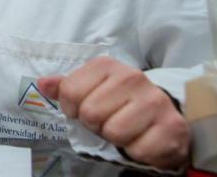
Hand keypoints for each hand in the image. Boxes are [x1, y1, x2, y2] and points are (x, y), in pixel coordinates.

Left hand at [38, 56, 189, 169]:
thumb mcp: (91, 89)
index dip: (73, 108)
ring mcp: (156, 101)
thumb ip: (66, 87)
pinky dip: (137, 151)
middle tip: (110, 120)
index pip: (69, 92)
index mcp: (107, 66)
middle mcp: (133, 78)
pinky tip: (143, 139)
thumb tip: (43, 83)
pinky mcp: (172, 127)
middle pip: (90, 113)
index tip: (87, 108)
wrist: (165, 115)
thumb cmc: (121, 103)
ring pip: (114, 132)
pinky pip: (138, 149)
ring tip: (127, 129)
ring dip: (116, 138)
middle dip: (96, 124)